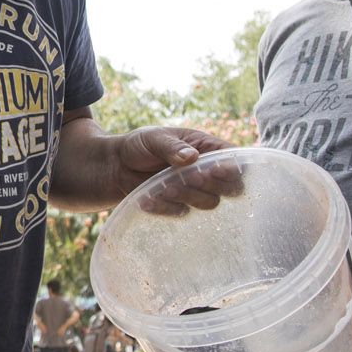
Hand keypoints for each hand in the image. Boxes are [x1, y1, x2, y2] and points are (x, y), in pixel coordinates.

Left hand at [118, 127, 239, 214]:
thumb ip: (172, 146)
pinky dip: (165, 207)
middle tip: (190, 178)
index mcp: (207, 148)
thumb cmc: (140, 145)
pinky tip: (148, 198)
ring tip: (164, 187)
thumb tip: (192, 156)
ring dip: (188, 196)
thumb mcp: (154, 138)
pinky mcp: (179, 206)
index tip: (215, 169)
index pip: (234, 160)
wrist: (117, 166)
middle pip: (232, 188)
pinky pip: (181, 213)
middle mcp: (206, 171)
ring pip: (209, 203)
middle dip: (213, 185)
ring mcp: (194, 191)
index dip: (232, 168)